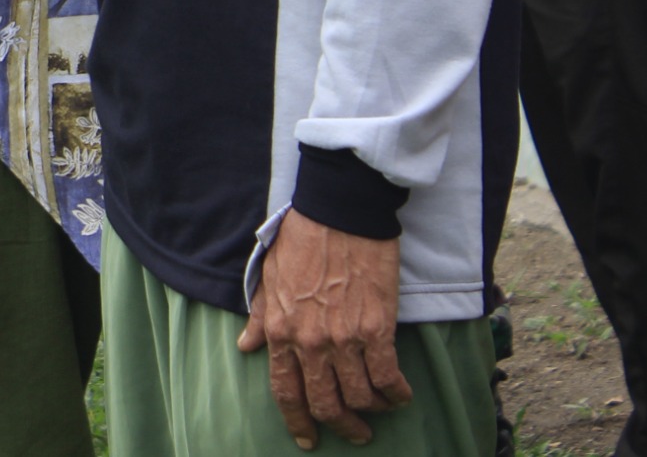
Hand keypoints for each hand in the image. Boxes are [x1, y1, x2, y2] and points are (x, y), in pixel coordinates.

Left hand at [238, 209, 412, 449]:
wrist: (339, 213)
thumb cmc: (302, 239)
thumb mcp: (269, 277)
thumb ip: (260, 317)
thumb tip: (246, 347)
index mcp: (279, 330)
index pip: (285, 391)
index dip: (298, 422)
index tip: (308, 440)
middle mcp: (309, 341)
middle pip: (325, 403)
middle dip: (343, 427)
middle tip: (356, 433)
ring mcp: (343, 338)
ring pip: (360, 397)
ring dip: (373, 411)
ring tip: (380, 409)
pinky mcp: (377, 329)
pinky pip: (388, 377)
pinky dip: (396, 393)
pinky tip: (400, 394)